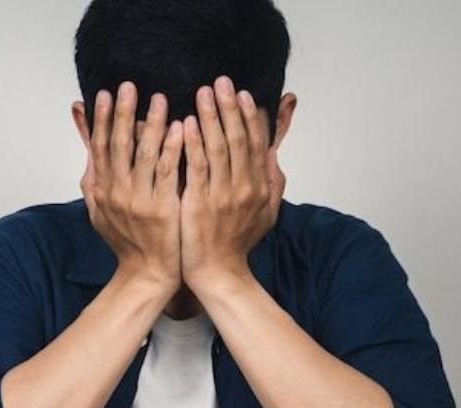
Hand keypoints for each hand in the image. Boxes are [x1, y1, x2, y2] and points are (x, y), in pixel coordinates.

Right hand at [80, 81, 185, 292]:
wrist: (146, 274)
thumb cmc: (127, 240)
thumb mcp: (100, 208)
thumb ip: (93, 176)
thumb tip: (87, 147)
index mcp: (102, 190)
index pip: (100, 146)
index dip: (102, 119)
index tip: (105, 94)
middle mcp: (117, 193)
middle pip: (119, 145)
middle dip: (123, 112)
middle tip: (129, 85)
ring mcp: (138, 201)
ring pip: (143, 154)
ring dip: (151, 123)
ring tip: (159, 98)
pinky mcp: (161, 209)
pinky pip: (166, 173)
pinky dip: (171, 148)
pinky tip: (179, 127)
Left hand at [180, 75, 285, 291]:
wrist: (218, 273)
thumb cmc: (237, 243)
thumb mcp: (266, 214)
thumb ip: (273, 183)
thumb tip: (275, 155)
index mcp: (259, 187)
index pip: (257, 143)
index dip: (251, 116)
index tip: (243, 93)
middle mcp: (245, 188)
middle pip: (239, 139)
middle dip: (230, 107)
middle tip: (221, 81)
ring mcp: (222, 196)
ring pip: (218, 148)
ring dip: (211, 117)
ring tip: (202, 93)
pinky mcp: (199, 204)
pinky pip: (196, 167)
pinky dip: (192, 144)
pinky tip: (184, 124)